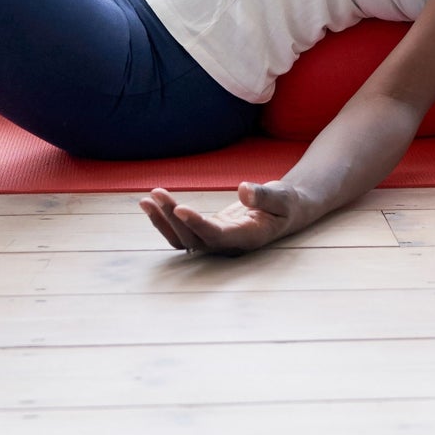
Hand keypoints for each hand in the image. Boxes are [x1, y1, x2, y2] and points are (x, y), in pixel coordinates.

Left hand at [138, 182, 304, 255]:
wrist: (288, 210)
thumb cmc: (287, 204)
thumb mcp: (282, 197)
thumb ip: (265, 195)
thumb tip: (243, 189)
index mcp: (248, 238)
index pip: (217, 236)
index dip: (197, 225)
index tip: (180, 208)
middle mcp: (228, 245)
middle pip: (194, 239)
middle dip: (172, 218)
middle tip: (156, 193)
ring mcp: (216, 241)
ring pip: (183, 239)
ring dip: (163, 221)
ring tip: (146, 199)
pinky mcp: (209, 232)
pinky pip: (182, 231)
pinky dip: (166, 219)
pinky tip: (152, 203)